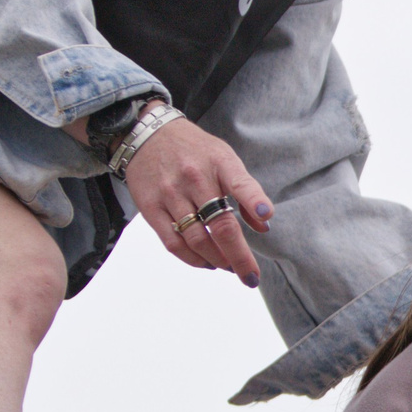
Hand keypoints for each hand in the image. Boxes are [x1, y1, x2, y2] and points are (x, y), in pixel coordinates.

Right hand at [123, 115, 275, 286]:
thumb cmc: (194, 150)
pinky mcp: (150, 207)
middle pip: (220, 225)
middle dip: (239, 257)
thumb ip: (245, 189)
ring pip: (197, 239)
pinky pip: (172, 242)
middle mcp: (195, 178)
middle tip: (251, 276)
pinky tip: (206, 263)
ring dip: (217, 260)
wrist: (146, 134)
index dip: (253, 200)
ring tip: (229, 268)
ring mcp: (171, 194)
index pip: (240, 183)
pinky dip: (192, 259)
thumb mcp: (224, 157)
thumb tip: (264, 223)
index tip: (265, 215)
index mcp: (219, 163)